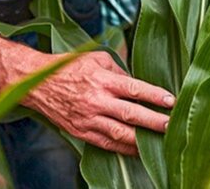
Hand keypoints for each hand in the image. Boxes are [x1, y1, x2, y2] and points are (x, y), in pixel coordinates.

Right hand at [24, 50, 173, 155]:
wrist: (38, 83)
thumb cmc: (68, 66)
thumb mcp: (96, 58)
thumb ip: (119, 70)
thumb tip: (137, 85)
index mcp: (101, 79)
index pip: (134, 88)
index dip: (154, 96)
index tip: (171, 101)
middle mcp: (96, 100)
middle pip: (131, 113)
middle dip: (154, 121)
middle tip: (171, 126)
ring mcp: (88, 118)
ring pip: (120, 133)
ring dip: (142, 140)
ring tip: (159, 142)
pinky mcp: (81, 132)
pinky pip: (106, 144)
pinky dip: (123, 149)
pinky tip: (137, 150)